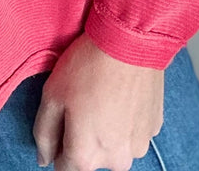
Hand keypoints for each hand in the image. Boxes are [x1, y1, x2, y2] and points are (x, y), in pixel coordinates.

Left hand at [33, 31, 163, 170]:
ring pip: (113, 146)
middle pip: (90, 158)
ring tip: (102, 95)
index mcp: (86, 157)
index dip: (58, 143)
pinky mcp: (154, 129)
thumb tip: (45, 159)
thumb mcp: (52, 95)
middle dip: (83, 137)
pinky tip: (120, 93)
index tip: (62, 117)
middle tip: (82, 101)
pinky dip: (125, 119)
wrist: (130, 41)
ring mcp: (138, 147)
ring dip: (106, 130)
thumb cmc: (87, 66)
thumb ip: (44, 134)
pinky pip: (132, 132)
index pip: (64, 168)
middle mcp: (115, 161)